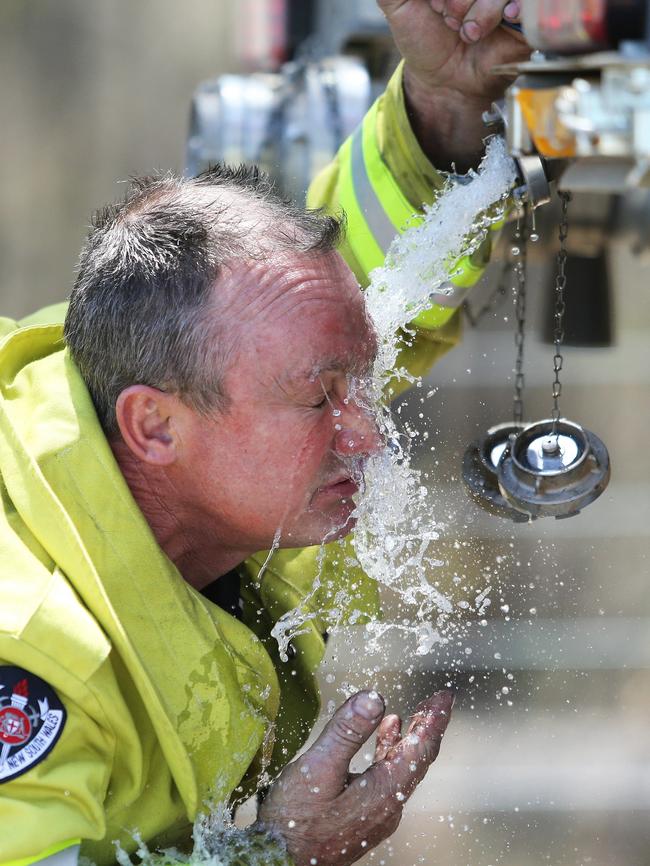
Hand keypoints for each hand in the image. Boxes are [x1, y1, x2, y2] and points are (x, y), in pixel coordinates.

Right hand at [256, 689, 453, 865]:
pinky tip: (381, 744)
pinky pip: (389, 780)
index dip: (433, 719)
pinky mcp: (364, 818)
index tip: (444, 697)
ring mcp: (377, 815)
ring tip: (412, 716)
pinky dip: (389, 755)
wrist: (281, 862)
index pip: (420, 748)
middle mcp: (388, 806)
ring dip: (408, 741)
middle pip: (417, 759)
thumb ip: (347, 731)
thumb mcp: (318, 766)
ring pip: (403, 770)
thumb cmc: (295, 820)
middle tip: (438, 702)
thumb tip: (375, 698)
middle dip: (427, 727)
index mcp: (384, 791)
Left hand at [377, 0, 530, 169]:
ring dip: (483, 9)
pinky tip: (504, 21)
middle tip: (454, 26)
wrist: (449, 93)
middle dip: (461, 1)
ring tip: (470, 34)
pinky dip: (515, 8)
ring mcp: (509, 1)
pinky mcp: (530, 17)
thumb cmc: (427, 50)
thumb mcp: (399, 7)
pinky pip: (530, 4)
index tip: (437, 9)